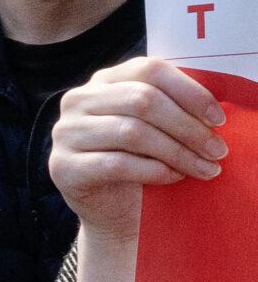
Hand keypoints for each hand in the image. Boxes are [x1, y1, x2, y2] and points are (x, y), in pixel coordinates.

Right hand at [48, 57, 226, 244]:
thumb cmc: (140, 163)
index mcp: (103, 81)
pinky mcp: (64, 166)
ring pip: (132, 132)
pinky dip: (155, 171)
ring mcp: (65, 132)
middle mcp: (78, 100)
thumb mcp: (155, 126)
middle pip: (143, 100)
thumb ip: (172, 108)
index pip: (149, 70)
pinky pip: (118, 164)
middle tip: (217, 151)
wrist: (112, 211)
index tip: (218, 120)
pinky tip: (174, 178)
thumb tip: (213, 110)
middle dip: (188, 127)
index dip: (189, 92)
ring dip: (178, 152)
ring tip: (204, 169)